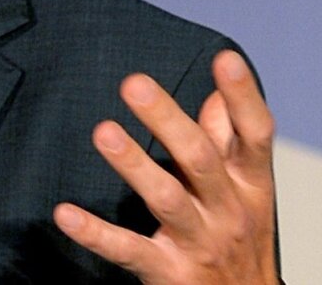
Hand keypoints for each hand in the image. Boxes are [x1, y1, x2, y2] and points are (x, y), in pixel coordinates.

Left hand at [53, 50, 277, 283]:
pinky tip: (65, 214)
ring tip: (103, 133)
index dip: (244, 97)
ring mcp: (200, 244)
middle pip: (200, 159)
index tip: (224, 59)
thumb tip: (218, 94)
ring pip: (166, 199)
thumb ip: (231, 143)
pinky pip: (128, 251)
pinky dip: (95, 233)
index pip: (256, 135)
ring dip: (134, 165)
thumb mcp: (248, 192)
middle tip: (135, 84)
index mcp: (251, 184)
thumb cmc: (239, 239)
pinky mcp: (169, 273)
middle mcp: (230, 211)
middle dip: (168, 121)